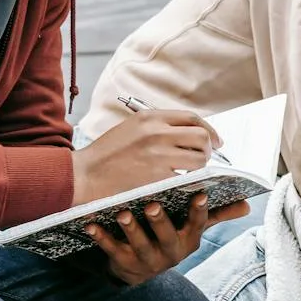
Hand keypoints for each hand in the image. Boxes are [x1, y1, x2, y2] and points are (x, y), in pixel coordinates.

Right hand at [73, 110, 222, 206]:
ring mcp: (158, 156)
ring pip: (199, 159)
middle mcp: (157, 133)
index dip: (209, 129)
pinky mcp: (157, 177)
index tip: (215, 141)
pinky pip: (185, 178)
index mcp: (150, 117)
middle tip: (203, 158)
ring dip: (199, 167)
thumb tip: (188, 131)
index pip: (192, 117)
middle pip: (201, 136)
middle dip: (208, 149)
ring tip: (188, 171)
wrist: (85, 174)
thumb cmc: (107, 153)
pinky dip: (186, 181)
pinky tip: (177, 183)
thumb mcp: (132, 127)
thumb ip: (159, 126)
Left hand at [84, 193, 250, 284]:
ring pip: (139, 245)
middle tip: (152, 204)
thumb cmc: (169, 238)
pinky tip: (91, 225)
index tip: (200, 193)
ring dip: (131, 229)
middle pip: (167, 237)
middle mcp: (171, 252)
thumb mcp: (193, 229)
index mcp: (189, 239)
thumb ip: (218, 215)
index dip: (199, 211)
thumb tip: (248, 205)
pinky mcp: (125, 264)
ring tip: (122, 212)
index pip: (198, 224)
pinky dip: (101, 239)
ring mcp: (148, 260)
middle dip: (160, 222)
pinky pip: (112, 252)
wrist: (139, 270)